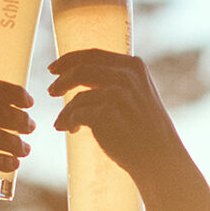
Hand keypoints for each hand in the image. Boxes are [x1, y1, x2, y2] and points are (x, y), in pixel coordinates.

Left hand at [48, 49, 184, 187]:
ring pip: (78, 96)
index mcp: (132, 66)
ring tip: (62, 122)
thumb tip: (75, 73)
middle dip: (61, 81)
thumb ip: (112, 79)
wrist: (158, 156)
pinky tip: (73, 130)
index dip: (69, 59)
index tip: (53, 68)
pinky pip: (77, 114)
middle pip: (81, 70)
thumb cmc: (143, 127)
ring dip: (65, 110)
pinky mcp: (107, 114)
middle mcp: (126, 76)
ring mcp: (117, 94)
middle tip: (51, 92)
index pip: (93, 54)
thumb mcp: (134, 93)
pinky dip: (70, 122)